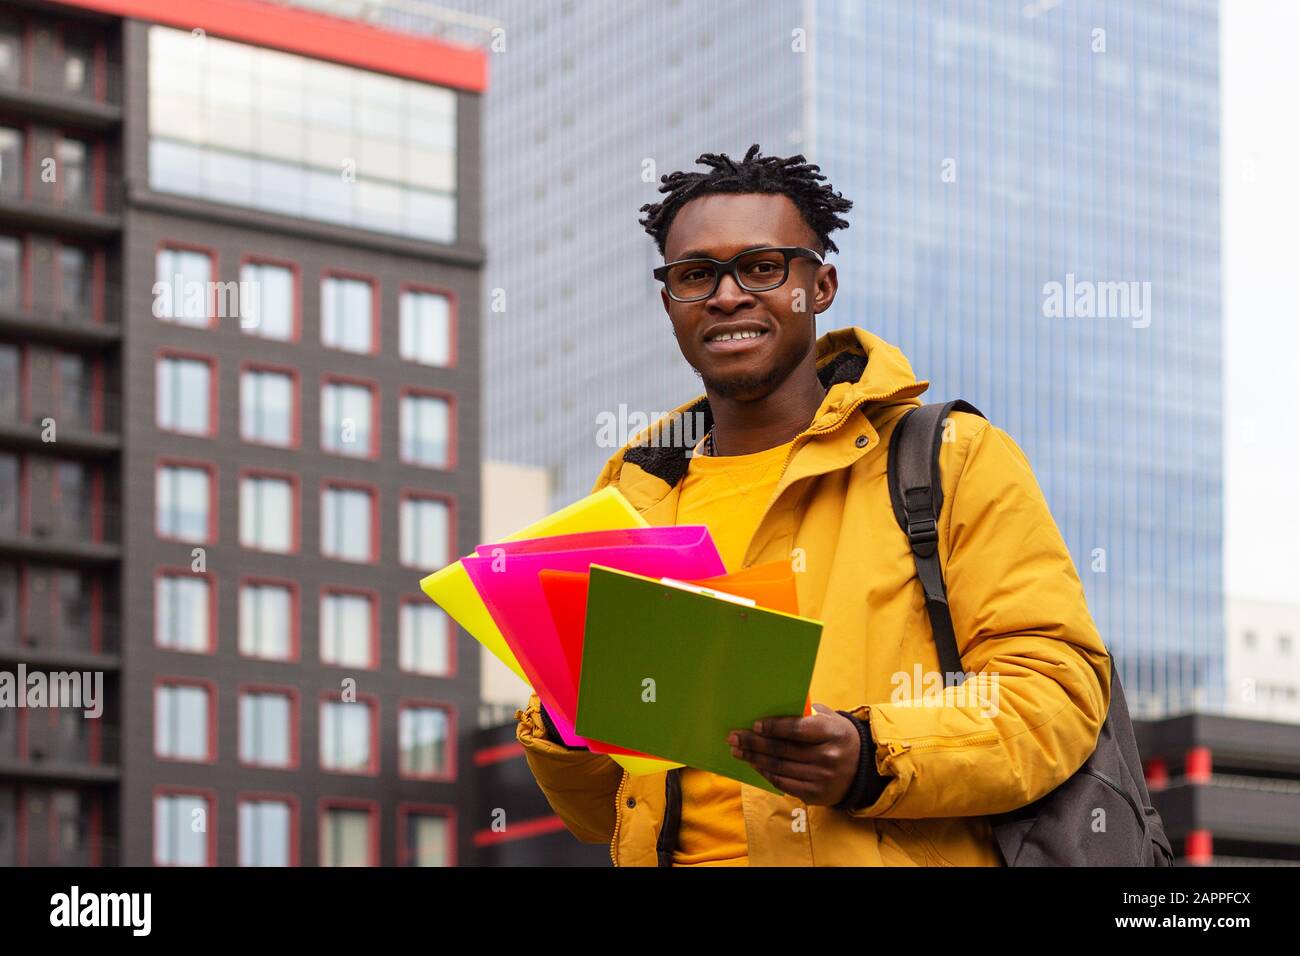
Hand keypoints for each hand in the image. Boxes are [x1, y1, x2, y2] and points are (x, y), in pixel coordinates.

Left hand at [727, 703, 860, 804]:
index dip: (774, 727)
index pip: (798, 730)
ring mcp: (822, 778)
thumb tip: (770, 707)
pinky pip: (783, 783)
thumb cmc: (836, 736)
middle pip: (783, 750)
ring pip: (779, 767)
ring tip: (737, 750)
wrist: (863, 767)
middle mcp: (828, 757)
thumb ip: (805, 713)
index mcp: (832, 733)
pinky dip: (766, 773)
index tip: (755, 724)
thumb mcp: (830, 719)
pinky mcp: (815, 794)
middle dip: (754, 743)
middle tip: (733, 737)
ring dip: (754, 758)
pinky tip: (754, 764)